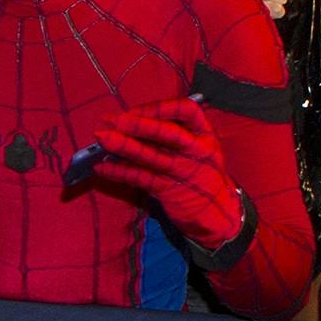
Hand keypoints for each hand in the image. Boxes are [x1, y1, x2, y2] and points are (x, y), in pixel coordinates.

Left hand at [85, 96, 242, 251]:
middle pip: (169, 133)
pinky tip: (102, 166)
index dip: (159, 108)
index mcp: (205, 134)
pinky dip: (120, 172)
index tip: (134, 110)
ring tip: (102, 138)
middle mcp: (198, 150)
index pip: (187, 111)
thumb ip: (171, 135)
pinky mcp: (170, 191)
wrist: (217, 212)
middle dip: (140, 125)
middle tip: (114, 120)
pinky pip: (142, 179)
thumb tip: (127, 124)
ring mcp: (185, 171)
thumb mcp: (197, 148)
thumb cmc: (199, 173)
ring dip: (125, 146)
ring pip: (153, 156)